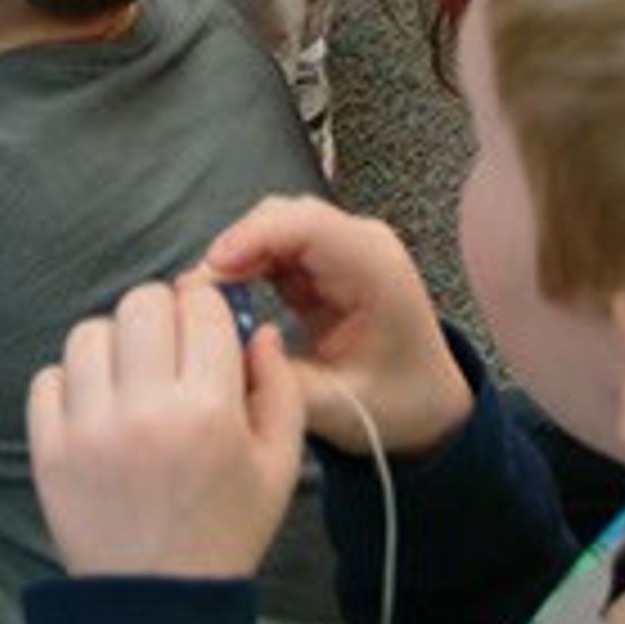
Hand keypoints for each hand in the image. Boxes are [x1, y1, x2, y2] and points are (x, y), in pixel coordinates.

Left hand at [28, 278, 309, 581]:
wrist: (159, 605)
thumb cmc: (225, 531)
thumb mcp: (280, 466)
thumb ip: (280, 388)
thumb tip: (255, 329)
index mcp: (209, 410)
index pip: (198, 304)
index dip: (205, 311)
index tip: (205, 335)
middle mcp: (146, 411)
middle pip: (140, 303)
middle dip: (159, 317)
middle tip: (166, 353)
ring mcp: (90, 430)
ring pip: (88, 333)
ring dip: (112, 347)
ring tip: (129, 383)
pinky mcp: (50, 451)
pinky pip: (47, 379)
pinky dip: (70, 385)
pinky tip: (97, 411)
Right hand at [198, 197, 467, 460]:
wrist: (429, 405)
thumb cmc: (398, 405)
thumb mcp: (336, 406)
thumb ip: (277, 380)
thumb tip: (219, 354)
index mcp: (376, 270)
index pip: (308, 226)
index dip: (253, 237)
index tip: (211, 268)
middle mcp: (361, 245)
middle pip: (284, 218)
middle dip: (235, 248)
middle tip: (195, 294)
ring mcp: (342, 248)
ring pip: (273, 228)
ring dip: (236, 257)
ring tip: (206, 300)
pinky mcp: (324, 262)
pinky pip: (274, 248)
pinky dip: (246, 267)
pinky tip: (227, 299)